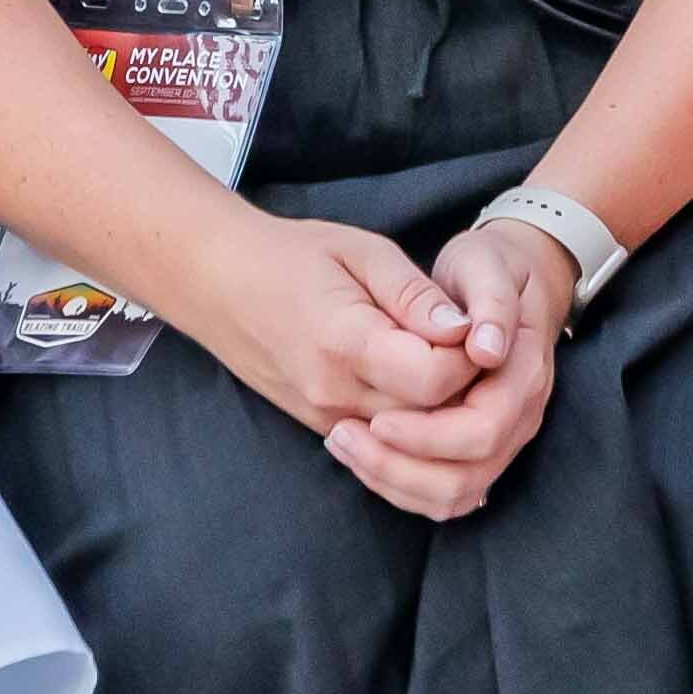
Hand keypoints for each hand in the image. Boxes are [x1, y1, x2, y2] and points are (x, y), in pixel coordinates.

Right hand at [189, 218, 485, 438]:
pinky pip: (386, 442)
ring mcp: (326, 418)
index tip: (473, 325)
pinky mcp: (322, 427)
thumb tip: (466, 329)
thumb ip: (416, 293)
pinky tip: (422, 381)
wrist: (219, 283)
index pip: (435, 380)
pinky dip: (416, 421)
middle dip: (465, 389)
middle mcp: (335, 394)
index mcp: (346, 343)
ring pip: (412, 441)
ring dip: (444, 410)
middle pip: (430, 421)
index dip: (469, 357)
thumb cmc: (292, 255)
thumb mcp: (362, 251)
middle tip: (472, 346)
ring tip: (448, 361)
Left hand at [336, 213, 574, 519]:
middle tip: (342, 435)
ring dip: (396, 483)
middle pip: (466, 476)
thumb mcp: (485, 265)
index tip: (376, 418)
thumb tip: (484, 349)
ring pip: (454, 495)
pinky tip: (361, 455)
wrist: (505, 283)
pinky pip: (443, 495)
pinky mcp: (476, 452)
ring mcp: (502, 441)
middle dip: (400, 466)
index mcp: (524, 375)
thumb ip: (490, 302)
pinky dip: (401, 487)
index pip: (482, 429)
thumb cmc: (488, 269)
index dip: (428, 434)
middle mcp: (520, 418)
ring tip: (344, 445)